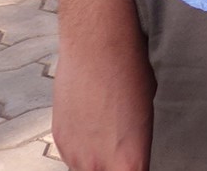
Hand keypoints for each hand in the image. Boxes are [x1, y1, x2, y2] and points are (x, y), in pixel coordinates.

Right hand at [50, 28, 153, 170]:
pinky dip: (82, 149)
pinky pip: (72, 156)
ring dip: (97, 163)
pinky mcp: (59, 139)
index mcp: (128, 161)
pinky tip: (92, 129)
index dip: (135, 168)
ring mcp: (74, 153)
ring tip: (108, 141)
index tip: (137, 162)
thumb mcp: (146, 115)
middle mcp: (98, 164)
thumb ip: (136, 145)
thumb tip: (133, 151)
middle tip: (123, 154)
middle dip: (116, 167)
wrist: (95, 47)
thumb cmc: (130, 73)